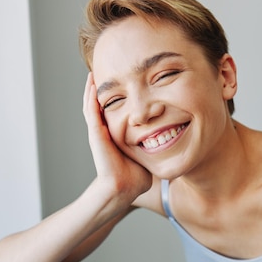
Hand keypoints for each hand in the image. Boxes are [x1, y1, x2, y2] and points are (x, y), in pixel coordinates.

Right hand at [83, 73, 151, 208]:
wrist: (124, 189)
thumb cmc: (136, 178)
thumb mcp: (147, 155)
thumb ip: (154, 147)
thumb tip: (170, 143)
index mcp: (114, 136)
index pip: (112, 112)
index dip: (114, 98)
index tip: (119, 84)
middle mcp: (103, 133)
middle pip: (99, 106)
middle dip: (101, 90)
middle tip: (101, 73)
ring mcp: (98, 133)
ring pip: (91, 106)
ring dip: (91, 90)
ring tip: (92, 74)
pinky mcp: (96, 135)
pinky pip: (91, 112)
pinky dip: (90, 98)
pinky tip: (92, 86)